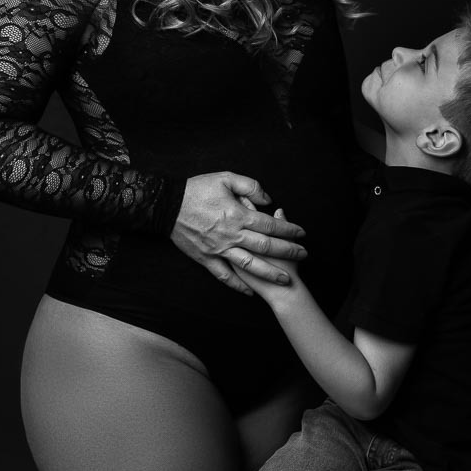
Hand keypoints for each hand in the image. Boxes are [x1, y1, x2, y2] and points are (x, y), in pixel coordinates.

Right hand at [171, 173, 306, 294]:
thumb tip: (268, 199)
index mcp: (237, 215)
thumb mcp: (225, 178)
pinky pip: (225, 276)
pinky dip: (238, 285)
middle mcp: (231, 235)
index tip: (301, 233)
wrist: (166, 205)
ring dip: (269, 273)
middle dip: (287, 252)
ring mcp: (218, 249)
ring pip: (249, 265)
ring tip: (285, 279)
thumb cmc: (196, 189)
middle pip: (265, 246)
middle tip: (303, 255)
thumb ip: (250, 186)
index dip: (288, 230)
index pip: (270, 225)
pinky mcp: (206, 259)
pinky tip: (250, 292)